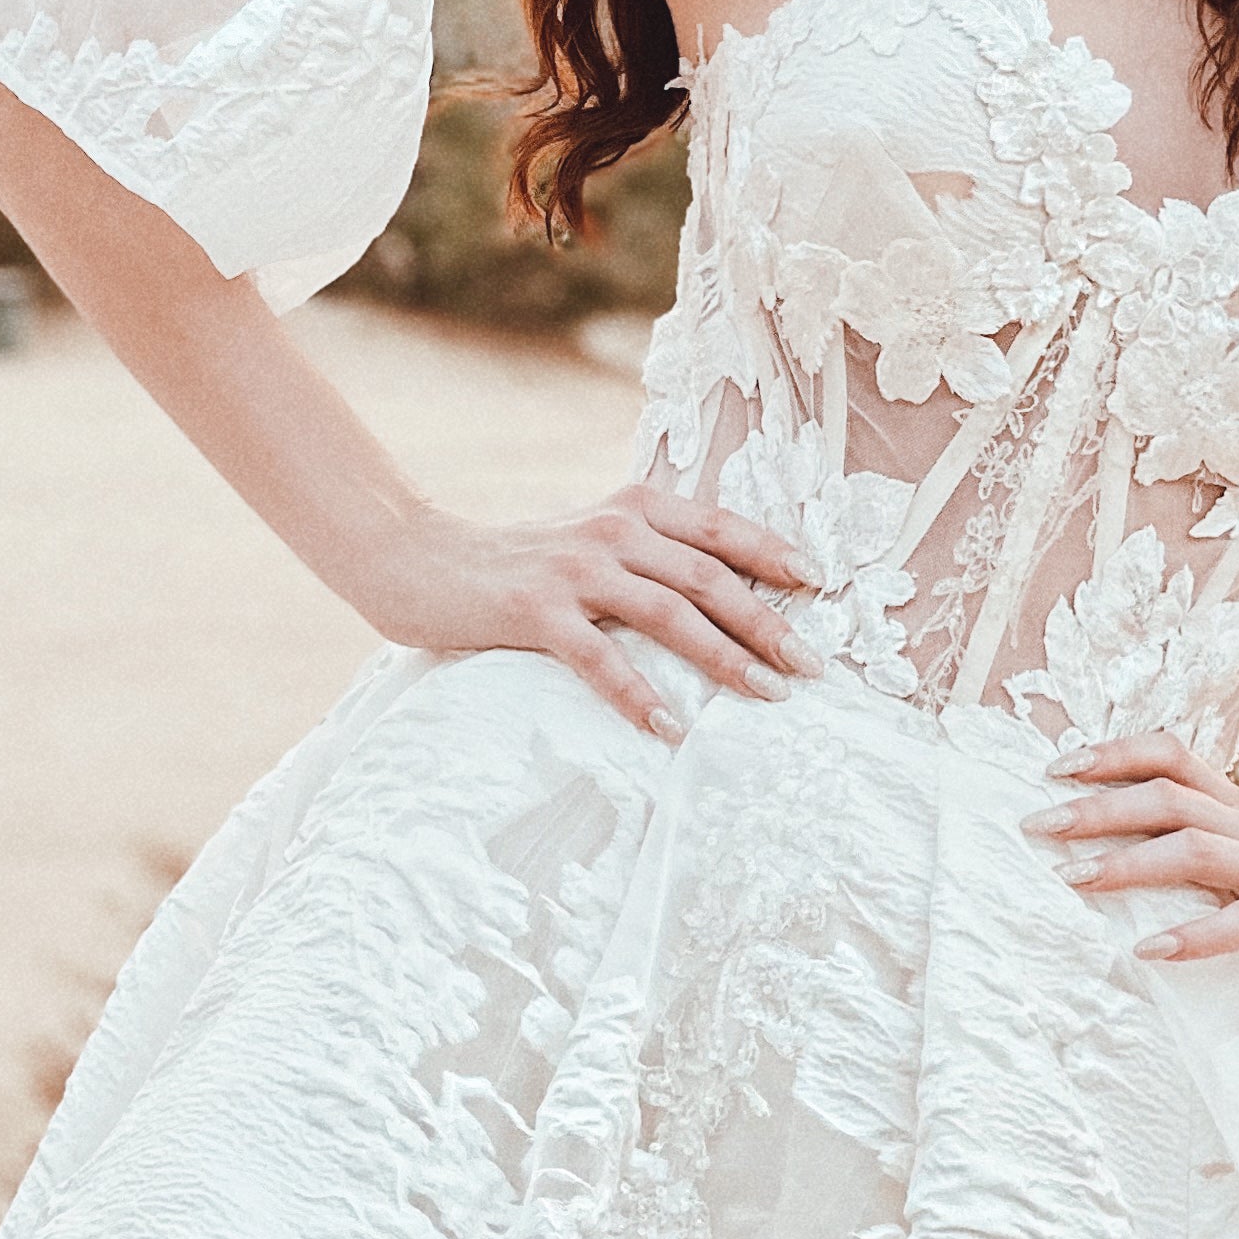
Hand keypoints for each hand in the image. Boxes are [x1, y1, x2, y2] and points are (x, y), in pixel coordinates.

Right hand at [366, 482, 820, 739]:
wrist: (418, 558)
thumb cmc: (515, 561)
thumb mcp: (590, 541)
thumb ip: (647, 553)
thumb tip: (718, 592)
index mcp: (633, 508)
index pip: (721, 529)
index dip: (774, 554)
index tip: (820, 585)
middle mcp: (613, 531)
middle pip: (710, 577)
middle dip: (769, 623)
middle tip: (813, 667)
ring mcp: (576, 570)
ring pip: (670, 614)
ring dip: (725, 658)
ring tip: (768, 696)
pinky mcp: (536, 611)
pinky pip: (601, 659)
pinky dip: (639, 695)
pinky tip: (672, 729)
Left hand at [1024, 730, 1238, 1020]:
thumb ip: (1206, 867)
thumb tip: (1117, 864)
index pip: (1177, 760)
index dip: (1116, 754)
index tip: (1054, 766)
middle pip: (1173, 799)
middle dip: (1099, 807)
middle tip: (1036, 823)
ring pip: (1200, 852)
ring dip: (1129, 864)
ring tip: (1072, 879)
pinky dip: (1195, 936)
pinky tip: (1150, 951)